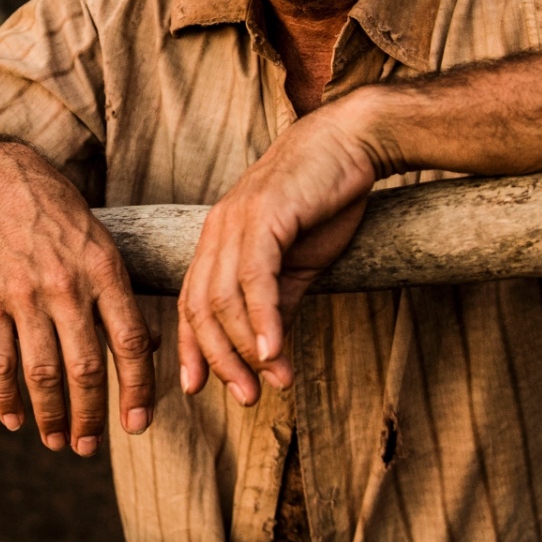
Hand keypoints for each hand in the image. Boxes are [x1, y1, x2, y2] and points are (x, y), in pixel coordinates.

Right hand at [0, 143, 154, 455]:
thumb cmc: (61, 220)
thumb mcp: (105, 247)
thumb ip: (123, 299)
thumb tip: (148, 350)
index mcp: (106, 273)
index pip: (130, 344)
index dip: (137, 391)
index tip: (137, 427)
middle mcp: (68, 286)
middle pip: (85, 368)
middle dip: (90, 418)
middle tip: (89, 447)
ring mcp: (25, 294)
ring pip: (41, 372)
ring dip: (51, 415)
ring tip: (56, 440)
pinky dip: (5, 397)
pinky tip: (14, 420)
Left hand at [178, 92, 383, 404]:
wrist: (352, 143)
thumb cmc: (324, 199)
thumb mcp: (296, 262)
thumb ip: (275, 302)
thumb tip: (265, 350)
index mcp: (217, 240)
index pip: (190, 303)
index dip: (190, 348)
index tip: (195, 389)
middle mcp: (217, 230)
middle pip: (200, 308)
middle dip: (218, 360)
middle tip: (245, 398)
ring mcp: (237, 221)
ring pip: (224, 298)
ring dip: (245, 348)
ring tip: (271, 382)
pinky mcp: (266, 215)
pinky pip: (255, 277)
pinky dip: (261, 319)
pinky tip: (272, 350)